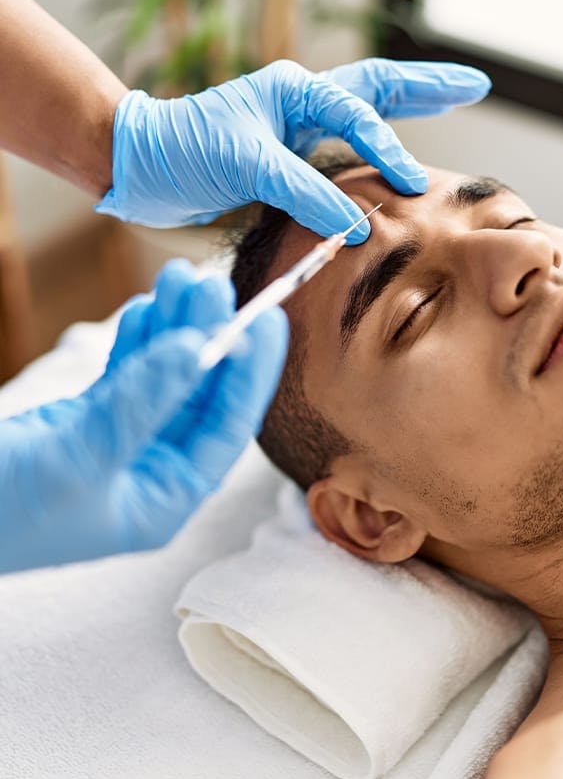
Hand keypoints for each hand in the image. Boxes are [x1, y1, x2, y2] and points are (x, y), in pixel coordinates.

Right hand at [0, 261, 287, 572]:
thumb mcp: (77, 458)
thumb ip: (140, 403)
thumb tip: (199, 350)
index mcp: (163, 500)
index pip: (227, 429)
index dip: (252, 373)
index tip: (268, 320)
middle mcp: (151, 472)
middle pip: (199, 395)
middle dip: (211, 338)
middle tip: (216, 284)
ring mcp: (120, 444)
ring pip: (164, 377)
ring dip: (175, 329)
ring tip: (185, 278)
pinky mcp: (86, 421)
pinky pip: (127, 373)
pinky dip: (138, 339)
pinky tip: (152, 306)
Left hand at [95, 57, 490, 238]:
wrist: (143, 166)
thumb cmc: (185, 151)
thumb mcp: (248, 165)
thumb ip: (305, 191)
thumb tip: (358, 225)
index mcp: (295, 89)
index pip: (359, 115)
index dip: (390, 150)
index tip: (413, 187)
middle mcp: (302, 101)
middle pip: (380, 86)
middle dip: (428, 86)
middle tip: (474, 84)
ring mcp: (298, 125)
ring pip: (367, 110)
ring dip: (409, 106)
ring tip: (449, 99)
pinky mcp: (290, 154)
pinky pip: (346, 146)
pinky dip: (377, 146)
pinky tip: (394, 154)